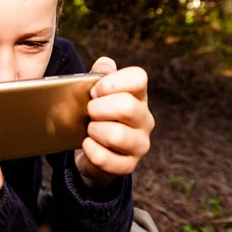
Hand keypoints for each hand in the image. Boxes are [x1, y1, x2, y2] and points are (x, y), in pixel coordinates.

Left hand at [75, 57, 154, 188]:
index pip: (138, 77)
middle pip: (126, 106)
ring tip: (89, 130)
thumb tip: (105, 66)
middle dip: (98, 108)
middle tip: (89, 112)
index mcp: (138, 95)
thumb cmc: (95, 114)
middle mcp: (144, 119)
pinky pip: (106, 159)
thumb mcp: (94, 91)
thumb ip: (99, 73)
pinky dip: (90, 151)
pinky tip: (87, 145)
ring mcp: (140, 144)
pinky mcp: (129, 165)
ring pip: (116, 135)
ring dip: (94, 130)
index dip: (111, 82)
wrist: (91, 150)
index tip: (94, 90)